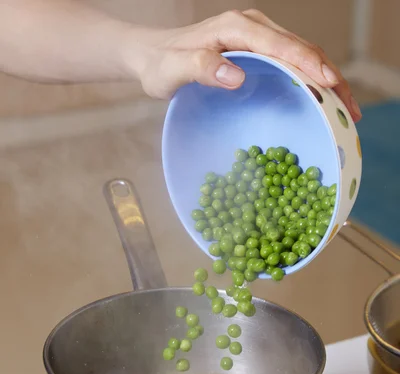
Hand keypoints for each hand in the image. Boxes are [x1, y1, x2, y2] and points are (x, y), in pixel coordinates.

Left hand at [132, 9, 360, 121]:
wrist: (152, 54)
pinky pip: (292, 61)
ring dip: (327, 80)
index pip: (282, 45)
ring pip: (302, 54)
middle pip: (302, 48)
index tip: (330, 86)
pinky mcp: (258, 49)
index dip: (310, 65)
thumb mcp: (173, 70)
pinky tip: (321, 100)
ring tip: (345, 108)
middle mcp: (253, 26)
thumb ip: (201, 68)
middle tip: (349, 109)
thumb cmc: (161, 64)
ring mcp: (257, 36)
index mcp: (237, 28)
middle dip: (330, 77)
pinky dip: (311, 80)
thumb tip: (236, 75)